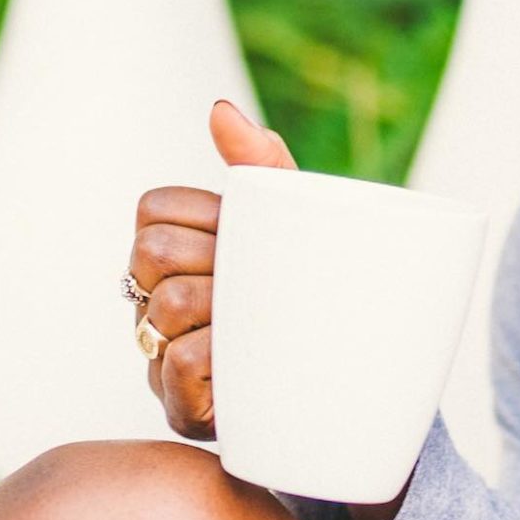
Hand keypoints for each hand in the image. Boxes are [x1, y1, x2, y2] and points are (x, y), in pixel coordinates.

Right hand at [128, 99, 411, 519]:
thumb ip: (260, 166)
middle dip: (214, 260)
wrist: (367, 388)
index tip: (244, 237)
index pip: (153, 209)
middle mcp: (153, 306)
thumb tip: (218, 108)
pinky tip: (248, 365)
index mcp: (173, 256)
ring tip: (262, 326)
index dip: (204, 215)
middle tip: (261, 284)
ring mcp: (160, 360)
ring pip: (167, 306)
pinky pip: (182, 363)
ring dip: (226, 309)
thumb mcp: (299, 227)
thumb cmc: (320, 296)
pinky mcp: (180, 411)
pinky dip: (220, 357)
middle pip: (152, 252)